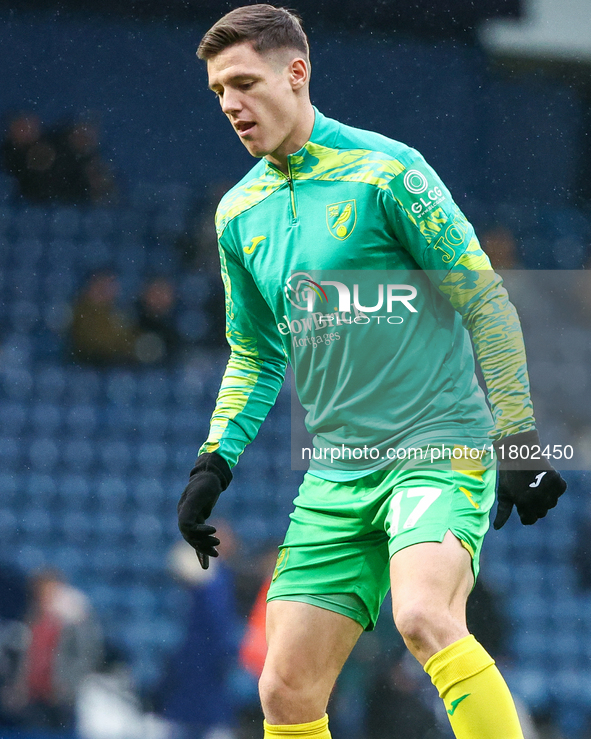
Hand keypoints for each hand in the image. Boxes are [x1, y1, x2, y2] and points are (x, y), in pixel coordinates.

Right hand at [177, 452, 231, 567]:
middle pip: (190, 537)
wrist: (210, 475)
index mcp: (183, 511)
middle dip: (203, 543)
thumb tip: (185, 527)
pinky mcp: (198, 522)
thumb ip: (191, 509)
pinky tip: (205, 565)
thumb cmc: (205, 483)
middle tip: (218, 545)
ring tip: (217, 556)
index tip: (213, 531)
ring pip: (195, 540)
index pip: (187, 528)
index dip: (199, 532)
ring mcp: (190, 520)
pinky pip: (198, 540)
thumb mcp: (199, 494)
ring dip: (204, 549)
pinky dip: (201, 553)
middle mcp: (184, 517)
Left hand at [493, 430, 566, 528]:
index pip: (529, 520)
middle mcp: (539, 500)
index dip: (523, 514)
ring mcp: (550, 491)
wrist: (520, 452)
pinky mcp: (558, 482)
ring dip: (544, 499)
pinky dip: (553, 489)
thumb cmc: (509, 473)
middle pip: (540, 513)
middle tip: (527, 493)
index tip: (521, 504)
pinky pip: (559, 492)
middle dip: (533, 506)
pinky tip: (544, 482)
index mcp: (524, 504)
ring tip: (534, 486)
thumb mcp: (503, 492)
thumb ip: (503, 512)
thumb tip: (496, 528)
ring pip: (551, 504)